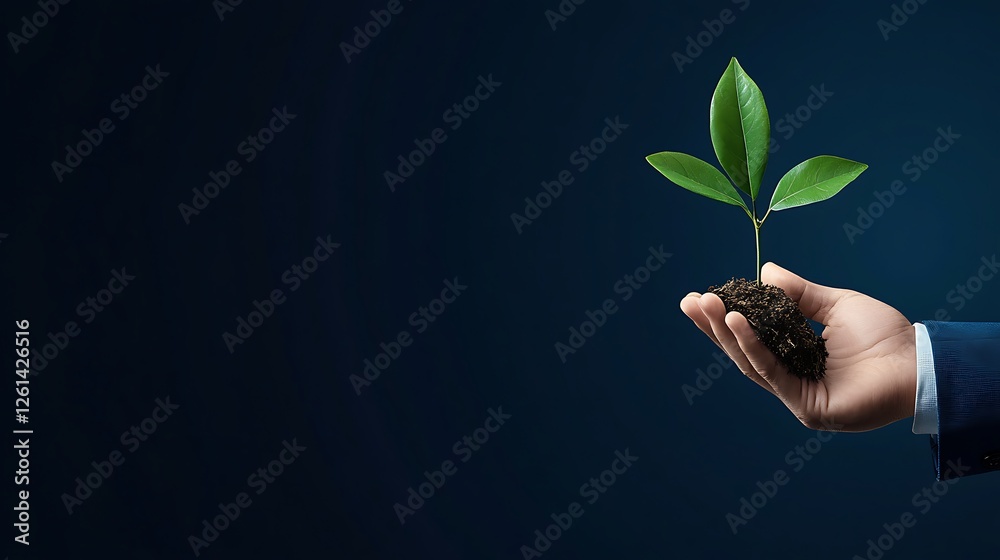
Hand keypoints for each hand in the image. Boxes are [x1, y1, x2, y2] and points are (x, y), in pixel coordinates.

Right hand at [680, 262, 916, 431]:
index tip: (701, 295)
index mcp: (797, 356)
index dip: (725, 319)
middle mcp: (793, 378)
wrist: (920, 361)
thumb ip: (799, 293)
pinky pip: (772, 373)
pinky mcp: (807, 406)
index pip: (752, 337)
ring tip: (708, 306)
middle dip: (714, 326)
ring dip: (727, 334)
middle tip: (690, 300)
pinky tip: (736, 322)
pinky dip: (752, 347)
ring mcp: (797, 395)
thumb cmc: (885, 336)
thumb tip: (764, 271)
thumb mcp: (835, 304)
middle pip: (743, 352)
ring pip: (752, 363)